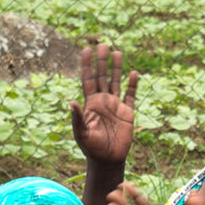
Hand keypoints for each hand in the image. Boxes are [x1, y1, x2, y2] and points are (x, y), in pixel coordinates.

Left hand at [69, 44, 137, 165]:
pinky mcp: (127, 112)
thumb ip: (77, 117)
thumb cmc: (91, 148)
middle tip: (102, 44)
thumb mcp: (81, 133)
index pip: (87, 80)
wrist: (107, 160)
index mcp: (90, 103)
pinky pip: (130, 95)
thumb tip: (71, 102)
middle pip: (101, 76)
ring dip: (116, 68)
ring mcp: (115, 105)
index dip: (86, 65)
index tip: (86, 49)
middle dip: (101, 61)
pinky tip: (133, 73)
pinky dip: (132, 85)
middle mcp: (102, 101)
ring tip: (116, 52)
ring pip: (116, 82)